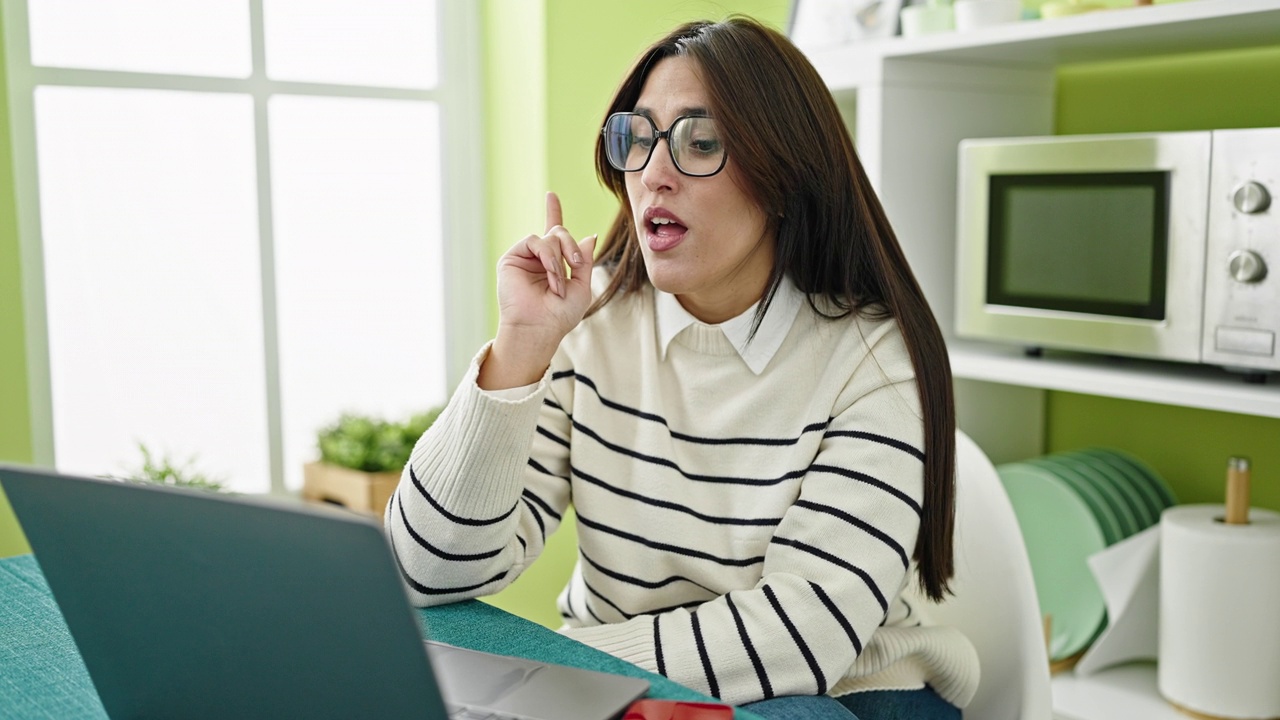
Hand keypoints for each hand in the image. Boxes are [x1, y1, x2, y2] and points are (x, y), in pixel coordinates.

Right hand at [480, 192, 595, 389]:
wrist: (539, 328)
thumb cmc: (560, 315)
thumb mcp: (582, 286)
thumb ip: (584, 261)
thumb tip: (588, 236)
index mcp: (553, 264)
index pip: (554, 234)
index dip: (552, 213)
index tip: (551, 195)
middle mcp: (538, 258)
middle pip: (559, 232)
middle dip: (572, 247)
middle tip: (577, 265)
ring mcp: (525, 257)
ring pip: (550, 236)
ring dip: (559, 258)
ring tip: (558, 283)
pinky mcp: (512, 258)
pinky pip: (535, 240)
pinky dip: (548, 256)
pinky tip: (550, 273)